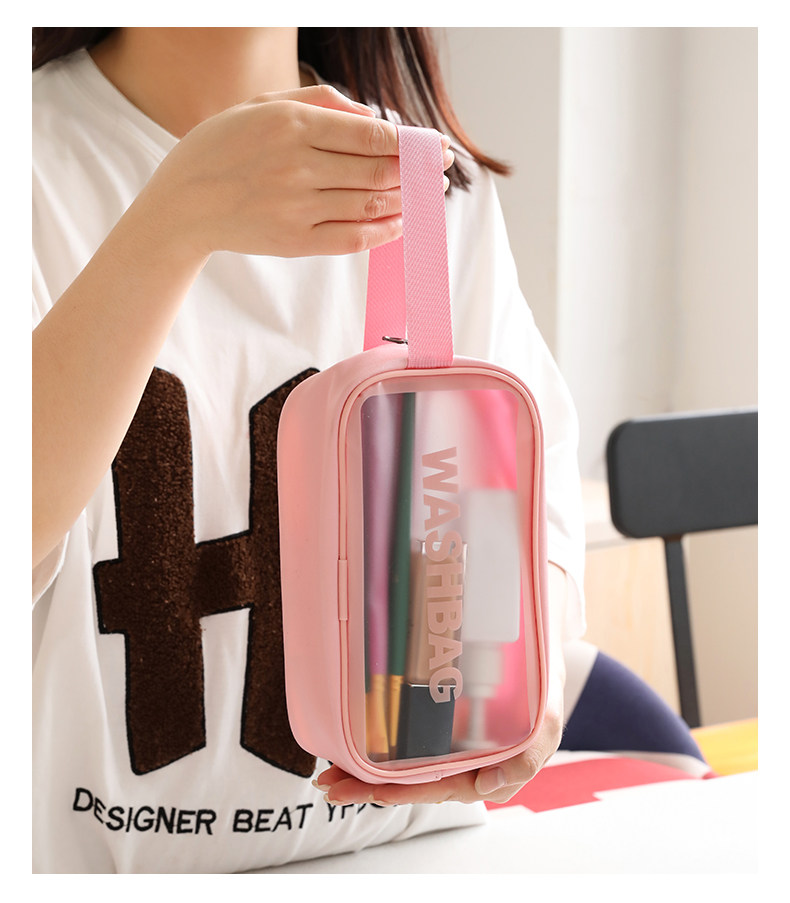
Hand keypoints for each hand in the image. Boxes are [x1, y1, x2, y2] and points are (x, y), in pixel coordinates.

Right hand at [142, 84, 453, 260]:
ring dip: (406, 199)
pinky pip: (352, 238)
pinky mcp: (295, 242)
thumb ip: (318, 103)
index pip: (372, 135)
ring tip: (425, 194)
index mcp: (292, 125)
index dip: (412, 142)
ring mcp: (298, 208)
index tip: (434, 146)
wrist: (182, 206)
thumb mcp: (260, 105)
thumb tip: (371, 117)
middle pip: (379, 170)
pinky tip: (400, 223)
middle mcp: (299, 167)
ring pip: (370, 204)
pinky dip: (383, 231)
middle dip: (418, 170)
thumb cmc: (221, 148)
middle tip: (439, 170)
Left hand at [313, 564, 568, 806]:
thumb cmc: (543, 687)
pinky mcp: (437, 716)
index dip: (403, 792)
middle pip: (411, 780)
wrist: (539, 643)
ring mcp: (446, 739)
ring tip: (329, 769)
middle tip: (331, 784)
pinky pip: (406, 733)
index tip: (371, 793)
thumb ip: (526, 758)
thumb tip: (490, 788)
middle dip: (369, 786)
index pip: (437, 787)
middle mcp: (460, 759)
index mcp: (484, 768)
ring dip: (365, 768)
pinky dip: (377, 739)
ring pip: (403, 761)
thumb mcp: (545, 721)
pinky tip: (351, 736)